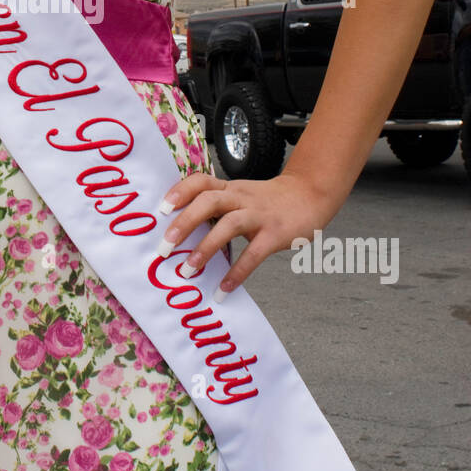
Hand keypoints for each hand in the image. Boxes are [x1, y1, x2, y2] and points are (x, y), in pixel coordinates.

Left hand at [157, 171, 339, 297]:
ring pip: (229, 225)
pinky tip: (223, 289)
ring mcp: (259, 214)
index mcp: (229, 188)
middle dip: (183, 224)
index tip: (160, 209)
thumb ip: (216, 207)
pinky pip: (254, 254)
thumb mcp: (240, 195)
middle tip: (163, 248)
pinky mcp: (275, 233)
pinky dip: (237, 273)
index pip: (200, 181)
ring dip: (206, 248)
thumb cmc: (267, 201)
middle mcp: (241, 197)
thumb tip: (180, 232)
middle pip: (208, 201)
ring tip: (188, 271)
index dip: (179, 191)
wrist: (310, 195)